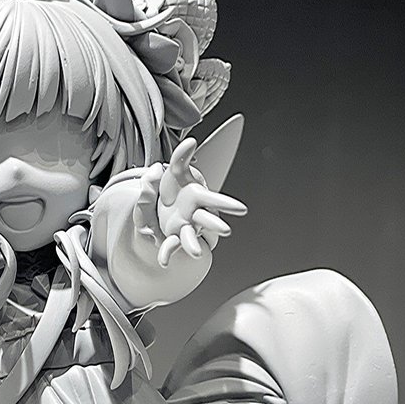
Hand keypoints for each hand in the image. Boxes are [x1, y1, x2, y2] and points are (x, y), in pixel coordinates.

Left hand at [156, 138, 246, 266]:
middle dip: (215, 224)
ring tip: (196, 253)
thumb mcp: (175, 169)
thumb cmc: (174, 188)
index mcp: (198, 197)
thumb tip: (191, 142)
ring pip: (190, 236)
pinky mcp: (172, 235)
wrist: (162, 202)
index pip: (215, 200)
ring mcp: (184, 226)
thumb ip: (182, 155)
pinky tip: (164, 261)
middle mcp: (194, 214)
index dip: (228, 205)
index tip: (242, 210)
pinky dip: (167, 253)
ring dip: (193, 244)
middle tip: (225, 230)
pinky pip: (170, 246)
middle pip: (207, 219)